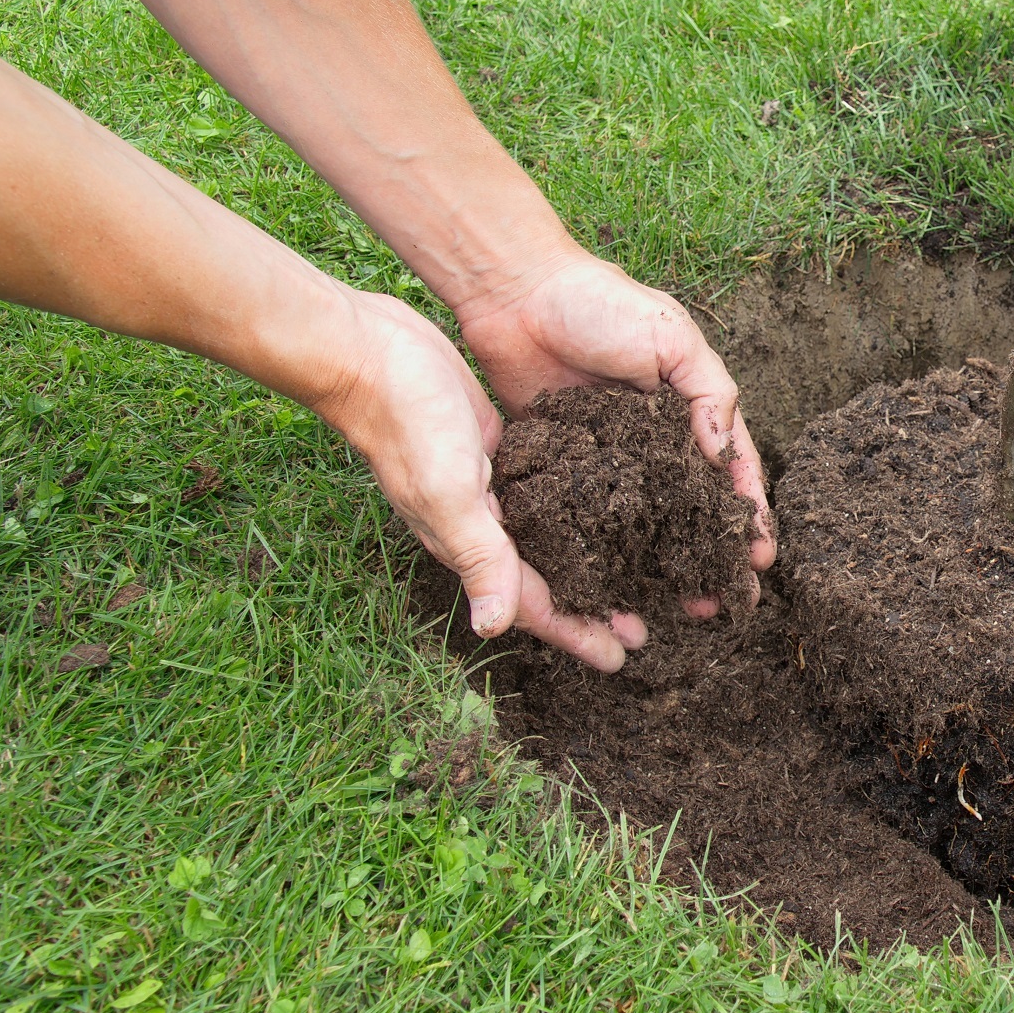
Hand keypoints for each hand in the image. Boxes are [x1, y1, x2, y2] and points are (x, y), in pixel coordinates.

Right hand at [316, 292, 644, 670]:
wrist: (369, 352)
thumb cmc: (406, 423)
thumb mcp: (448, 493)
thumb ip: (478, 556)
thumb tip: (492, 630)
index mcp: (469, 544)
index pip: (532, 605)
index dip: (576, 633)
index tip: (620, 659)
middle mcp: (481, 526)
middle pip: (547, 580)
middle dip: (592, 606)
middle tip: (643, 626)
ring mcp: (489, 490)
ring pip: (548, 540)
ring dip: (589, 562)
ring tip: (632, 575)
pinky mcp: (497, 452)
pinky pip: (543, 495)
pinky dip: (574, 511)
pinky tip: (605, 508)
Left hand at [450, 248, 774, 616]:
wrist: (514, 290)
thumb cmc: (599, 303)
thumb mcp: (672, 337)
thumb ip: (707, 393)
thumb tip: (725, 455)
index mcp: (688, 408)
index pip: (730, 470)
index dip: (748, 514)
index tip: (759, 558)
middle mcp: (653, 441)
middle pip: (690, 510)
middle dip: (710, 555)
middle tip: (725, 602)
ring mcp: (607, 458)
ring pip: (642, 524)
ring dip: (661, 565)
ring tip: (677, 607)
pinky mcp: (560, 466)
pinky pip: (585, 516)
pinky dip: (601, 550)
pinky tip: (612, 584)